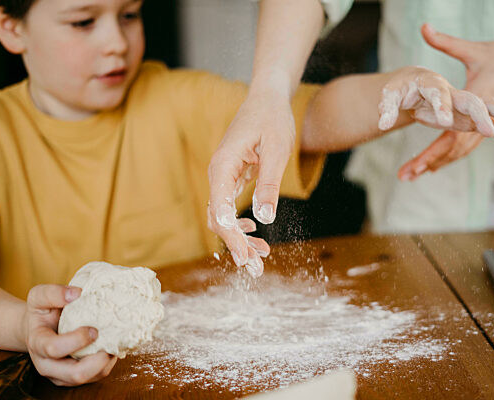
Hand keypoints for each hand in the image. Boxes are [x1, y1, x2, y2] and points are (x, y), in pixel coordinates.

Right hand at [22, 285, 116, 385]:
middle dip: (97, 361)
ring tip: (112, 343)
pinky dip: (107, 364)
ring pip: (89, 378)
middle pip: (75, 374)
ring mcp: (61, 375)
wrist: (39, 328)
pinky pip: (96, 377)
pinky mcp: (74, 378)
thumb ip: (53, 293)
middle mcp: (47, 365)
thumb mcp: (40, 296)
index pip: (54, 349)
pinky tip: (110, 347)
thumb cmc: (42, 311)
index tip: (93, 329)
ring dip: (105, 362)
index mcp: (38, 343)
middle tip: (109, 342)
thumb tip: (77, 294)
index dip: (77, 340)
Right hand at [207, 89, 286, 276]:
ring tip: (260, 255)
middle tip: (256, 268)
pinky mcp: (232, 175)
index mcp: (222, 167)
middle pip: (217, 219)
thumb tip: (264, 218)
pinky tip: (255, 231)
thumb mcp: (276, 150)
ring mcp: (223, 175)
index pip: (219, 212)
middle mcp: (217, 173)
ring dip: (239, 237)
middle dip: (236, 245)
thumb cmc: (272, 119)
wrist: (268, 98)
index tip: (247, 259)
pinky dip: (241, 222)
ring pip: (223, 215)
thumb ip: (268, 183)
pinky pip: (229, 205)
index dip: (232, 239)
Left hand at [398, 23, 493, 179]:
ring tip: (412, 174)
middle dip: (429, 162)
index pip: (452, 132)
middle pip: (452, 148)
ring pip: (459, 150)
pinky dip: (450, 156)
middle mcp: (480, 119)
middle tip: (406, 175)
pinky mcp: (486, 126)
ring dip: (436, 163)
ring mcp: (485, 124)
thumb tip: (424, 27)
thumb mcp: (475, 50)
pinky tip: (434, 166)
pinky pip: (466, 146)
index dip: (434, 150)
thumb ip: (446, 42)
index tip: (417, 164)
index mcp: (475, 104)